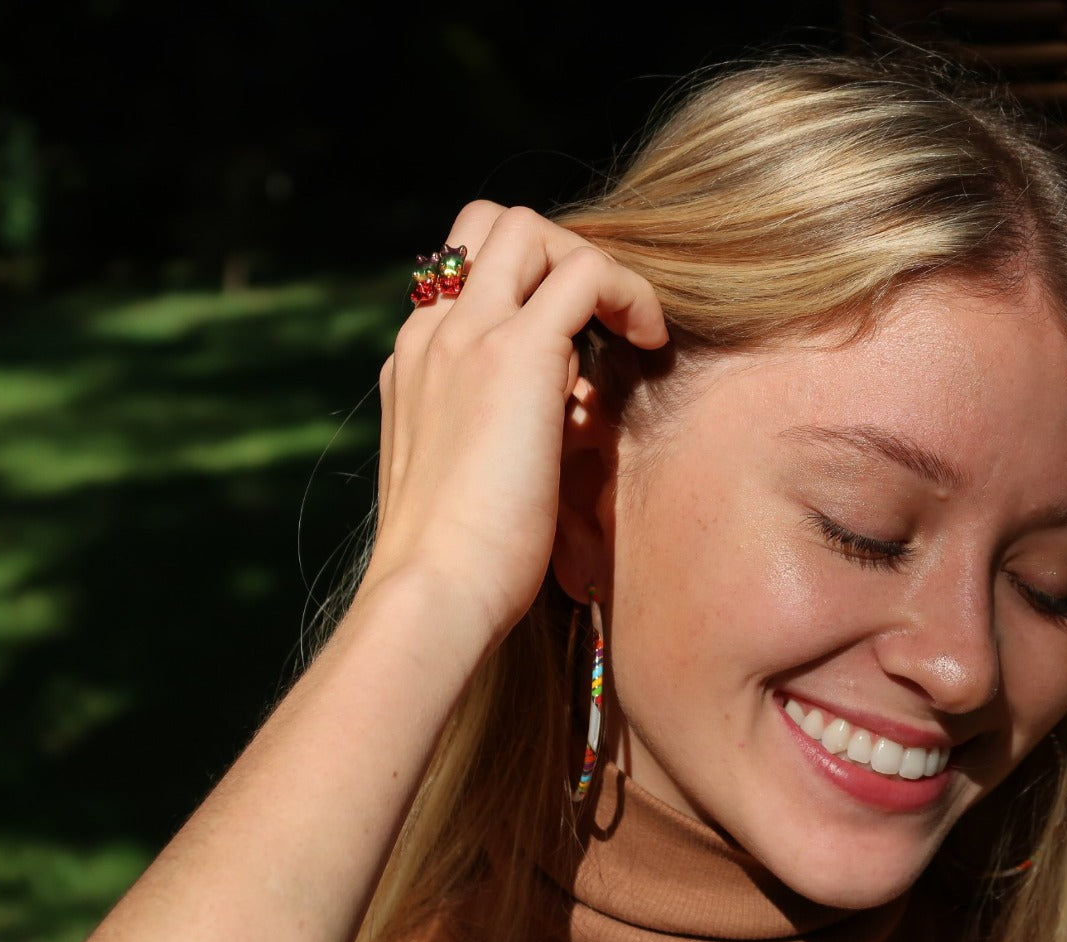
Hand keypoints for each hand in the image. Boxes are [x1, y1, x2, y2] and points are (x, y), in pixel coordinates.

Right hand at [360, 202, 668, 636]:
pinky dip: (627, 290)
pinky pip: (584, 269)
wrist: (432, 591)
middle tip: (603, 320)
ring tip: (630, 329)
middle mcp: (434, 335)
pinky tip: (650, 342)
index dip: (530, 288)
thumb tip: (562, 416)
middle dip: (557, 251)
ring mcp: (468, 336)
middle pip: (490, 225)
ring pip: (527, 227)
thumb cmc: (461, 562)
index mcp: (416, 362)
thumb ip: (502, 430)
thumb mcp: (475, 476)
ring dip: (591, 262)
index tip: (578, 345)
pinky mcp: (515, 354)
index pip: (467, 275)